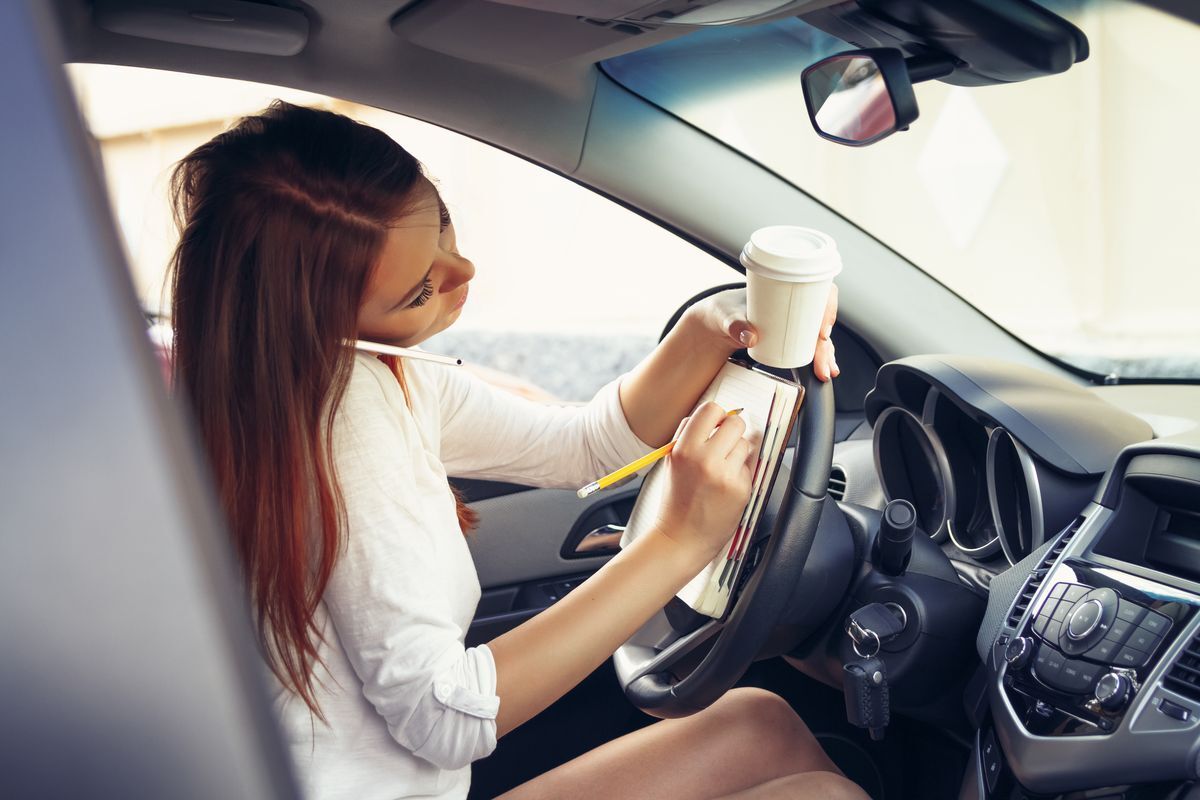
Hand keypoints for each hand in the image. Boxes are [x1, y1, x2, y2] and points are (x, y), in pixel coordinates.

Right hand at [652, 402, 753, 563]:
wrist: (681, 538)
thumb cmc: (677, 500)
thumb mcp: (672, 462)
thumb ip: (689, 436)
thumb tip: (715, 415)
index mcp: (684, 449)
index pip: (711, 409)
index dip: (717, 416)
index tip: (716, 425)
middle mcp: (705, 459)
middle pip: (735, 423)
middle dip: (732, 431)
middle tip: (725, 444)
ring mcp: (725, 475)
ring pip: (745, 444)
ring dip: (738, 453)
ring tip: (723, 469)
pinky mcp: (740, 489)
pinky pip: (749, 468)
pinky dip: (741, 474)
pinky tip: (726, 487)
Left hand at [685, 285, 841, 381]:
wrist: (717, 321)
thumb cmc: (723, 311)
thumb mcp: (726, 316)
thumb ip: (734, 324)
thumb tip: (750, 335)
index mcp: (784, 287)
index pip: (818, 290)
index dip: (827, 308)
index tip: (822, 332)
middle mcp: (793, 302)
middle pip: (821, 319)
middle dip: (826, 342)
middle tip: (822, 363)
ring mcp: (793, 319)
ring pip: (818, 334)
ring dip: (825, 352)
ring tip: (824, 370)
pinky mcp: (790, 334)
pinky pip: (811, 343)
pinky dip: (820, 355)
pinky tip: (826, 368)